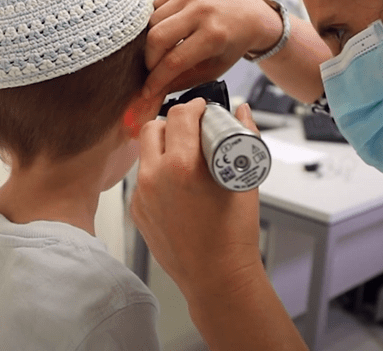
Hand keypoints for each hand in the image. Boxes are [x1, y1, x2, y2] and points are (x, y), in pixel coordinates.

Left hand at [130, 98, 262, 298]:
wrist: (217, 276)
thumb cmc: (234, 234)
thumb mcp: (244, 179)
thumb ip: (245, 136)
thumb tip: (242, 112)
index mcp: (182, 167)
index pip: (179, 115)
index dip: (194, 106)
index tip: (202, 109)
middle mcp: (155, 178)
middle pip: (154, 127)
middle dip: (174, 121)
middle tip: (193, 129)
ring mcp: (142, 195)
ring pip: (146, 152)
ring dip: (164, 146)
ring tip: (186, 157)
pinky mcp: (137, 210)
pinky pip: (143, 178)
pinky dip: (158, 172)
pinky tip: (178, 185)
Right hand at [143, 0, 282, 97]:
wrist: (247, 15)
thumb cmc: (229, 45)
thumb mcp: (212, 70)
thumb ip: (181, 81)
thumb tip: (151, 91)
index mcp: (214, 36)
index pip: (173, 61)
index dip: (156, 79)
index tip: (147, 90)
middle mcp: (204, 10)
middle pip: (157, 38)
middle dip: (149, 58)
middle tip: (151, 68)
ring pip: (153, 19)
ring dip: (153, 38)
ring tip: (164, 46)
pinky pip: (157, 2)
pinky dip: (158, 18)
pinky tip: (171, 25)